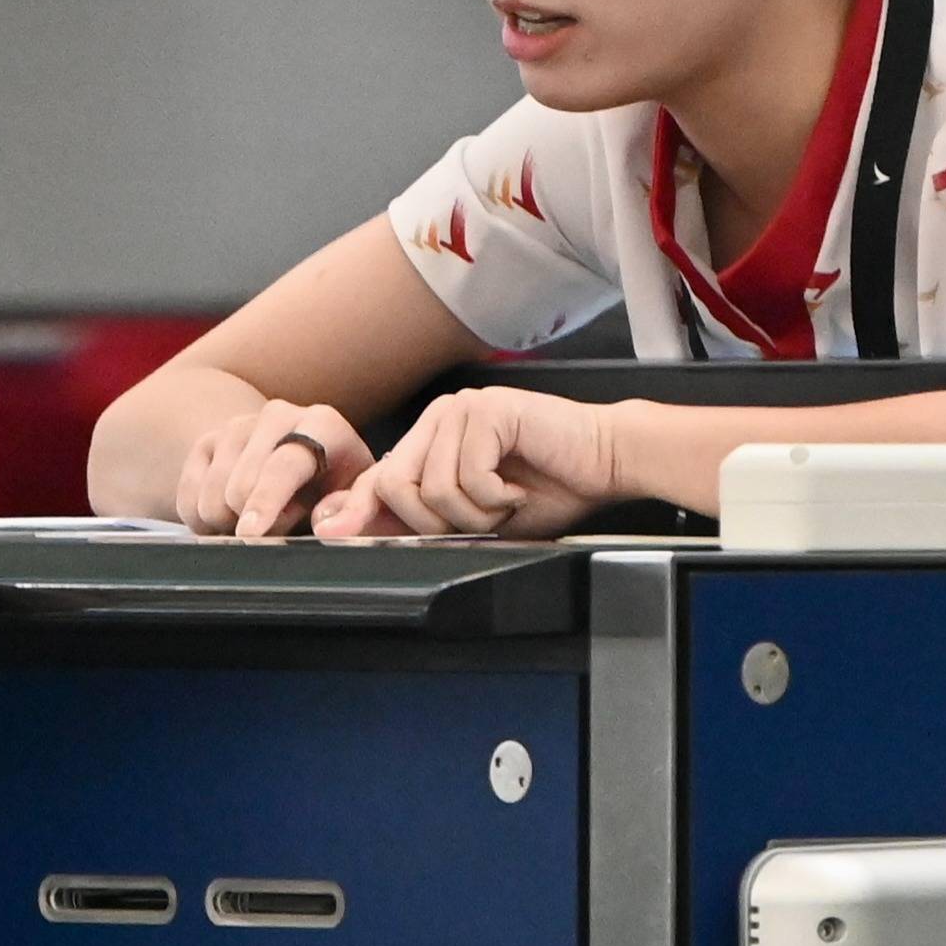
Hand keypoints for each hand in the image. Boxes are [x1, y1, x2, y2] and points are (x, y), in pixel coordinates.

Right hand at [177, 400, 374, 536]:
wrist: (302, 466)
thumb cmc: (335, 488)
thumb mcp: (354, 498)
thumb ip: (346, 510)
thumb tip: (324, 523)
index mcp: (322, 424)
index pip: (285, 463)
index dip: (266, 501)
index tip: (251, 533)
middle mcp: (277, 415)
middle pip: (240, 484)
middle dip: (250, 522)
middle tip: (274, 532)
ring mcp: (237, 426)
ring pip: (211, 496)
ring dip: (227, 525)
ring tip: (255, 523)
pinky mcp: (206, 442)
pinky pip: (187, 498)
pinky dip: (202, 523)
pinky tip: (230, 518)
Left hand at [311, 387, 622, 539]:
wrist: (607, 463)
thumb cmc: (549, 488)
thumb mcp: (474, 517)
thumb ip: (417, 520)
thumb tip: (347, 529)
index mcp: (430, 437)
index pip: (377, 479)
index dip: (361, 514)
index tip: (338, 537)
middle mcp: (439, 417)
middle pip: (393, 486)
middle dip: (435, 523)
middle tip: (481, 519)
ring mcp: (461, 408)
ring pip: (431, 489)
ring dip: (474, 514)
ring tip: (506, 500)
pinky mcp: (487, 410)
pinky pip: (468, 477)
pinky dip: (496, 498)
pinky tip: (519, 486)